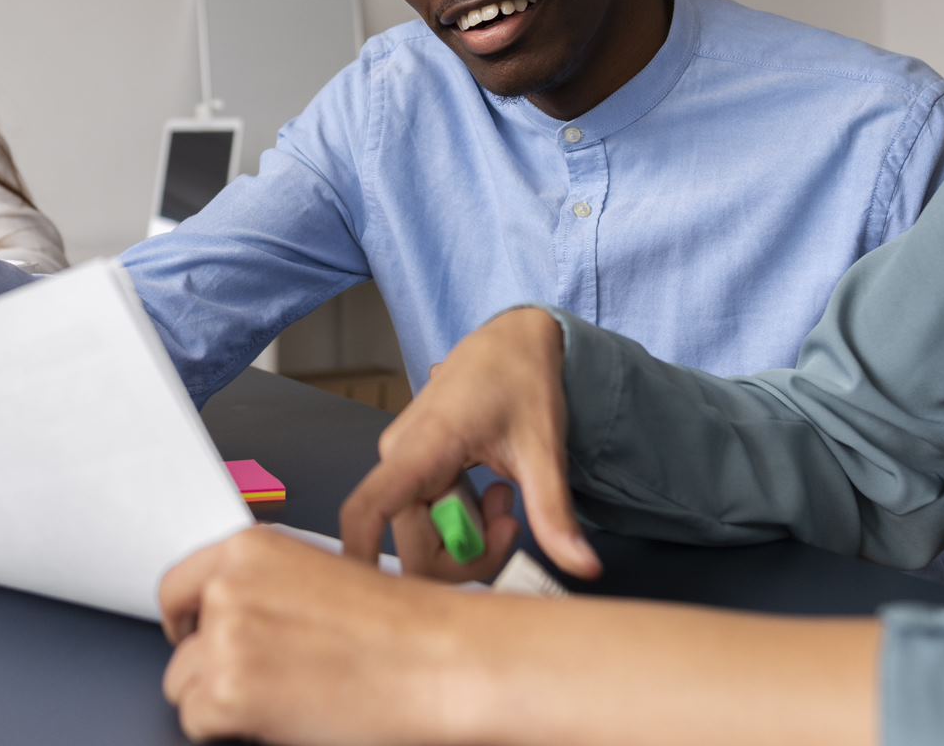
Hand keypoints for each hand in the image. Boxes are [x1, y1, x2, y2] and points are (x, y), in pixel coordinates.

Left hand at [159, 526, 481, 744]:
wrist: (440, 661)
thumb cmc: (403, 626)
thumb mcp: (322, 575)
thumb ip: (266, 588)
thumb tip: (230, 618)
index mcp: (251, 548)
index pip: (178, 586)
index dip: (190, 621)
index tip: (198, 638)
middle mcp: (229, 585)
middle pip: (179, 641)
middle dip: (209, 665)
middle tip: (257, 681)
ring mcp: (225, 638)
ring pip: (183, 686)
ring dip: (221, 699)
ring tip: (282, 699)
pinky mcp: (227, 691)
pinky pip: (197, 722)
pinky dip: (230, 730)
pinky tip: (283, 717)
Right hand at [340, 306, 599, 580]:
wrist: (516, 339)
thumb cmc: (523, 380)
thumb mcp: (543, 448)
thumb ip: (554, 512)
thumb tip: (584, 567)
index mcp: (421, 448)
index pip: (368, 509)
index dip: (359, 557)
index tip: (373, 604)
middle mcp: (400, 458)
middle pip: (412, 544)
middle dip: (467, 555)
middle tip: (515, 526)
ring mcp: (405, 462)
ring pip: (424, 534)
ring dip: (471, 536)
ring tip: (509, 498)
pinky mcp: (415, 467)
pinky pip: (431, 516)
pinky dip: (467, 520)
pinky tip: (495, 490)